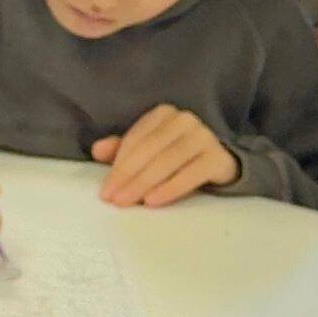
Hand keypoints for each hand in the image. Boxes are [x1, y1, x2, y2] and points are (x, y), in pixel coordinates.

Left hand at [93, 104, 241, 207]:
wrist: (220, 163)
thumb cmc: (177, 158)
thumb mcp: (148, 153)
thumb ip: (123, 150)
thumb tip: (97, 150)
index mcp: (164, 114)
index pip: (136, 139)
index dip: (118, 165)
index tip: (105, 191)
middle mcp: (185, 120)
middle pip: (150, 150)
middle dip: (128, 176)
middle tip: (114, 200)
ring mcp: (204, 136)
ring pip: (168, 160)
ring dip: (145, 183)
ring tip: (129, 202)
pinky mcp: (218, 157)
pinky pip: (191, 173)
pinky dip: (170, 188)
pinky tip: (153, 201)